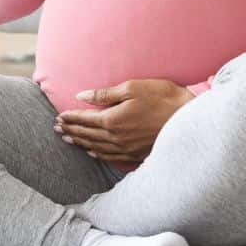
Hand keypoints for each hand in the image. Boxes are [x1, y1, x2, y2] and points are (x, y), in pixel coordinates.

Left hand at [54, 78, 195, 163]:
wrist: (189, 120)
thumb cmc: (162, 98)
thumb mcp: (132, 88)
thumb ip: (105, 94)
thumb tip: (82, 95)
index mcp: (112, 120)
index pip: (85, 120)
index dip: (70, 118)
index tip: (59, 116)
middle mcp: (116, 138)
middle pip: (87, 135)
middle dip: (70, 130)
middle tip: (56, 128)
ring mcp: (126, 149)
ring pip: (96, 148)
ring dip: (80, 142)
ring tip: (67, 139)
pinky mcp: (136, 155)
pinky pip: (110, 157)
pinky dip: (97, 153)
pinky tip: (92, 152)